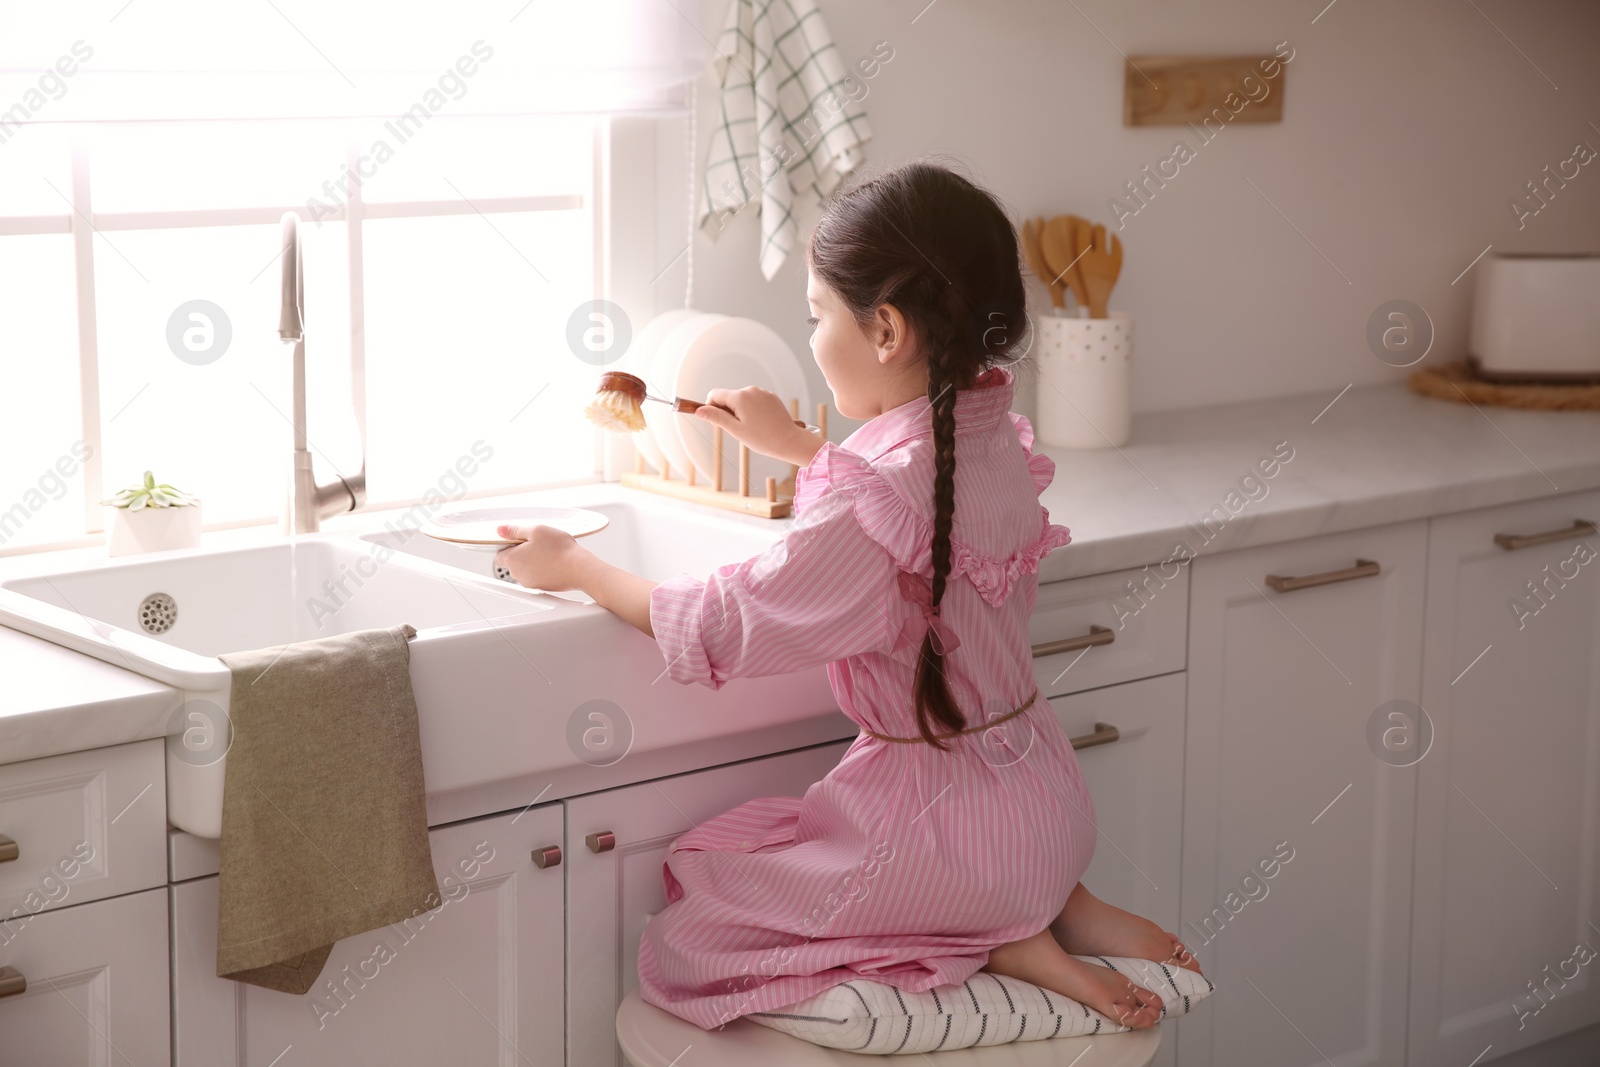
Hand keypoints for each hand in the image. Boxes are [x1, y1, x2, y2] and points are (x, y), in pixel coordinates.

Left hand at [494, 524, 584, 590]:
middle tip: (537, 543)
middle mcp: (518, 574)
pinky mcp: (542, 587)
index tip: (518, 539)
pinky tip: (553, 561)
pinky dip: (542, 570)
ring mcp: (530, 583)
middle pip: (513, 562)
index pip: (499, 554)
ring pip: (525, 570)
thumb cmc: (559, 550)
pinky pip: (537, 576)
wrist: (578, 568)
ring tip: (547, 552)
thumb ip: (515, 530)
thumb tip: (501, 531)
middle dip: (521, 553)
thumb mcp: (536, 530)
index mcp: (513, 559)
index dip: (507, 545)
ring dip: (532, 561)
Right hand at [693, 386, 821, 466]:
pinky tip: (760, 423)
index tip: (717, 421)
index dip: (711, 407)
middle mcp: (750, 390)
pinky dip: (752, 410)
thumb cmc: (763, 439)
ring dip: (740, 411)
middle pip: (728, 397)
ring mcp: (762, 392)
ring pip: (741, 399)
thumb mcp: (736, 430)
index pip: (715, 394)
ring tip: (751, 427)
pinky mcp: (770, 396)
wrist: (790, 441)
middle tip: (738, 429)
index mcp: (740, 397)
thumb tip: (699, 410)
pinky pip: (754, 400)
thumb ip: (717, 417)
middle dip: (727, 411)